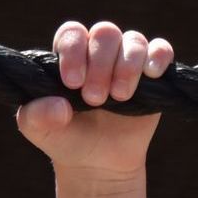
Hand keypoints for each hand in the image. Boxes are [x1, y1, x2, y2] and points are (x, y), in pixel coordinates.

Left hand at [16, 21, 174, 181]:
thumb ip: (35, 116)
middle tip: (94, 99)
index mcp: (70, 54)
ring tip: (119, 97)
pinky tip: (151, 74)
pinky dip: (158, 57)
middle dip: (101, 65)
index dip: (73, 52)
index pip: (73, 34)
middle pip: (105, 33)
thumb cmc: (66, 139)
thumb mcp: (38, 131)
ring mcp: (128, 60)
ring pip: (134, 41)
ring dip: (127, 67)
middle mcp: (99, 51)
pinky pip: (161, 51)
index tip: (72, 83)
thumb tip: (59, 106)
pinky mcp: (154, 76)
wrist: (98, 164)